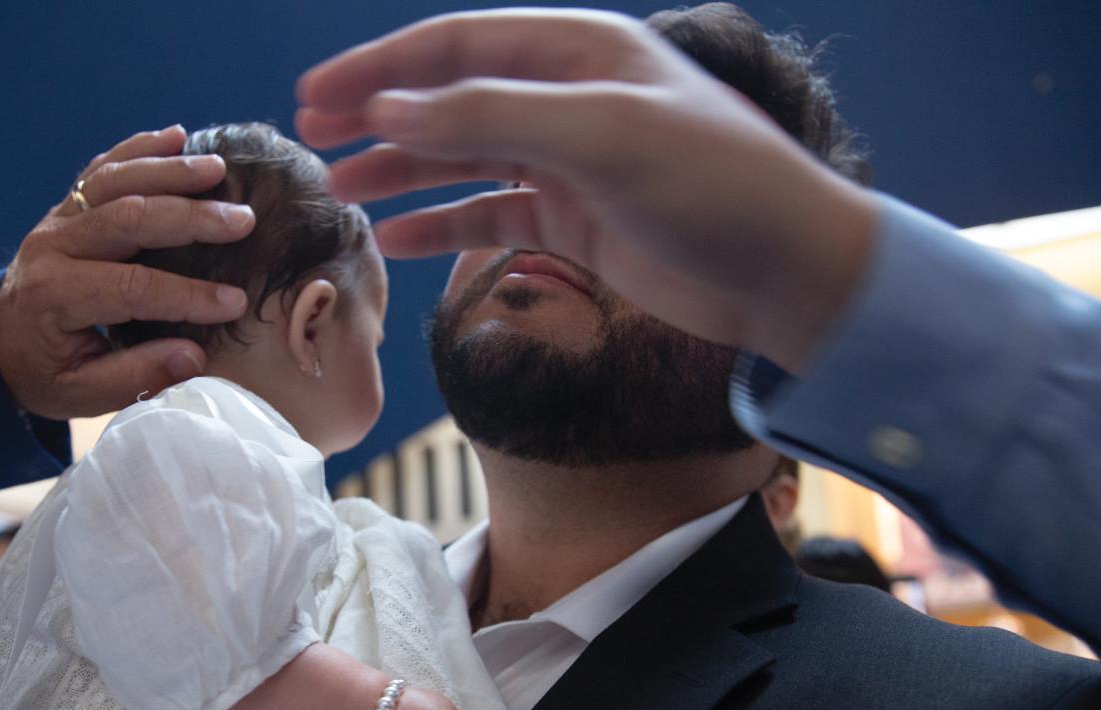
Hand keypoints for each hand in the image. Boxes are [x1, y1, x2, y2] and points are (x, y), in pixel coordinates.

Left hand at [0, 125, 256, 418]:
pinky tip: (177, 137)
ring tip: (218, 169)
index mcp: (55, 296)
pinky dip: (139, 148)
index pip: (131, 287)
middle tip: (242, 220)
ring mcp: (58, 218)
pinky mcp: (67, 205)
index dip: (187, 294)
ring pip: (115, 181)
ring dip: (169, 171)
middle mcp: (53, 246)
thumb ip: (135, 377)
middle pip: (127, 218)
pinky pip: (103, 168)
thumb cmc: (43, 371)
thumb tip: (194, 357)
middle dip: (189, 217)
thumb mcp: (80, 394)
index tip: (235, 302)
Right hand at [296, 10, 876, 371]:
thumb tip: (390, 109)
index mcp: (579, 52)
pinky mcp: (576, 221)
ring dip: (401, 172)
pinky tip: (397, 238)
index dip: (382, 68)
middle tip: (312, 137)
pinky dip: (443, 226)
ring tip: (340, 190)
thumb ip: (492, 116)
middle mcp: (568, 97)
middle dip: (380, 115)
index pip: (456, 46)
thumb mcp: (601, 135)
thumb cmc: (712, 185)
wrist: (788, 273)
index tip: (317, 96)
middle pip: (450, 96)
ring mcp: (570, 162)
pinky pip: (490, 215)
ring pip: (464, 158)